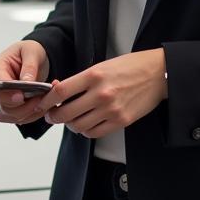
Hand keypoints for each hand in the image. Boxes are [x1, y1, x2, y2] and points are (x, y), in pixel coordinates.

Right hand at [0, 40, 49, 125]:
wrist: (33, 58)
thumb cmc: (29, 52)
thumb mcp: (32, 52)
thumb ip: (29, 67)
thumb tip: (26, 82)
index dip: (7, 94)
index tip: (21, 96)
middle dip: (19, 106)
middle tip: (38, 100)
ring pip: (6, 115)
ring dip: (25, 113)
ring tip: (41, 102)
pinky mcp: (7, 107)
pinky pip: (14, 119)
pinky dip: (28, 116)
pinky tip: (39, 107)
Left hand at [33, 49, 166, 138]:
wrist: (158, 73)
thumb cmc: (129, 66)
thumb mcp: (101, 66)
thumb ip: (81, 80)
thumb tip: (59, 91)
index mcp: (93, 74)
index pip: (61, 91)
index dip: (46, 100)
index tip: (42, 103)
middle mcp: (101, 93)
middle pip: (66, 112)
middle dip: (54, 116)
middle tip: (51, 115)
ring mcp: (111, 109)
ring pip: (79, 126)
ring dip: (70, 125)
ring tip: (70, 119)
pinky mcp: (121, 121)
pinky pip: (95, 133)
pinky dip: (86, 131)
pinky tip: (85, 124)